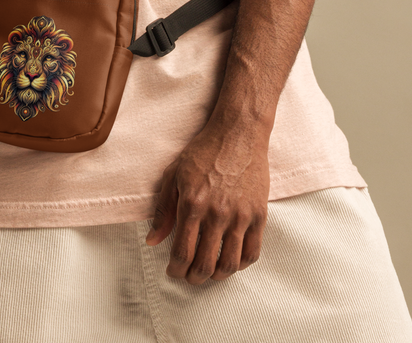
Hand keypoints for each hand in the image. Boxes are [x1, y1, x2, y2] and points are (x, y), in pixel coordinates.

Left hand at [145, 121, 269, 284]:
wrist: (238, 133)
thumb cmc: (204, 151)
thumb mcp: (174, 174)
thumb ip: (163, 210)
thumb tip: (152, 240)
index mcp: (192, 204)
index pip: (182, 252)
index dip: (176, 269)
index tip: (173, 270)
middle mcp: (217, 214)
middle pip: (205, 265)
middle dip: (193, 278)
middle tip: (189, 276)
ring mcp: (240, 216)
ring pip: (229, 265)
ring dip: (216, 276)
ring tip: (209, 272)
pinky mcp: (259, 215)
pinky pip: (252, 252)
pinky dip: (240, 265)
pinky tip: (231, 261)